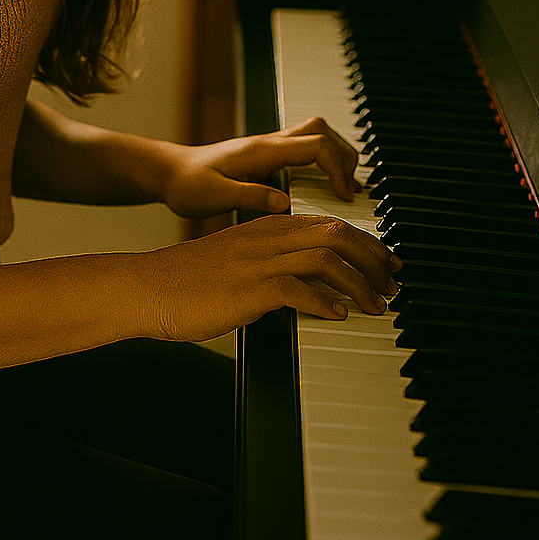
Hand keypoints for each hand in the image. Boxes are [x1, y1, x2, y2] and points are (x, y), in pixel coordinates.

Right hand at [144, 213, 399, 343]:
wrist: (146, 287)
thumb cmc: (187, 281)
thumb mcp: (237, 262)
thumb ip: (270, 264)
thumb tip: (307, 286)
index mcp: (265, 227)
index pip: (328, 223)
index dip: (365, 242)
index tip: (385, 262)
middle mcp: (266, 236)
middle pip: (336, 233)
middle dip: (373, 257)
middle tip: (392, 282)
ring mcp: (257, 261)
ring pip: (326, 258)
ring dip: (359, 283)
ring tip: (376, 305)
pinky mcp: (247, 289)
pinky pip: (298, 289)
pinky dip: (325, 303)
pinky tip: (339, 316)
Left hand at [161, 116, 360, 218]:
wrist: (170, 174)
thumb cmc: (188, 184)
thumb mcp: (215, 196)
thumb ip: (250, 197)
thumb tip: (285, 203)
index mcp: (262, 150)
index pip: (316, 146)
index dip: (338, 169)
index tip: (344, 196)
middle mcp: (270, 143)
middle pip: (323, 132)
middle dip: (345, 157)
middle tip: (351, 191)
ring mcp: (270, 147)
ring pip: (317, 135)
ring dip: (337, 156)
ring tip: (346, 187)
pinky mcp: (268, 157)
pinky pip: (306, 149)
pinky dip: (324, 162)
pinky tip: (326, 186)